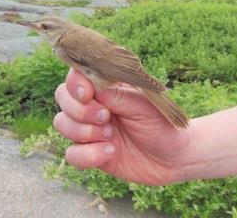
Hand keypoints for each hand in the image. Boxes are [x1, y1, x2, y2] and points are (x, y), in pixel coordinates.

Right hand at [54, 68, 191, 184]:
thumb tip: (92, 87)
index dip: (76, 85)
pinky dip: (88, 155)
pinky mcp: (90, 153)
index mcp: (105, 87)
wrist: (174, 158)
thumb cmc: (161, 124)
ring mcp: (89, 129)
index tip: (88, 95)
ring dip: (83, 131)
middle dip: (79, 109)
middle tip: (105, 117)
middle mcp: (93, 105)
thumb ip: (116, 95)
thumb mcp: (143, 105)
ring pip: (62, 124)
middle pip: (62, 97)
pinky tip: (110, 152)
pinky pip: (72, 154)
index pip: (76, 77)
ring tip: (109, 135)